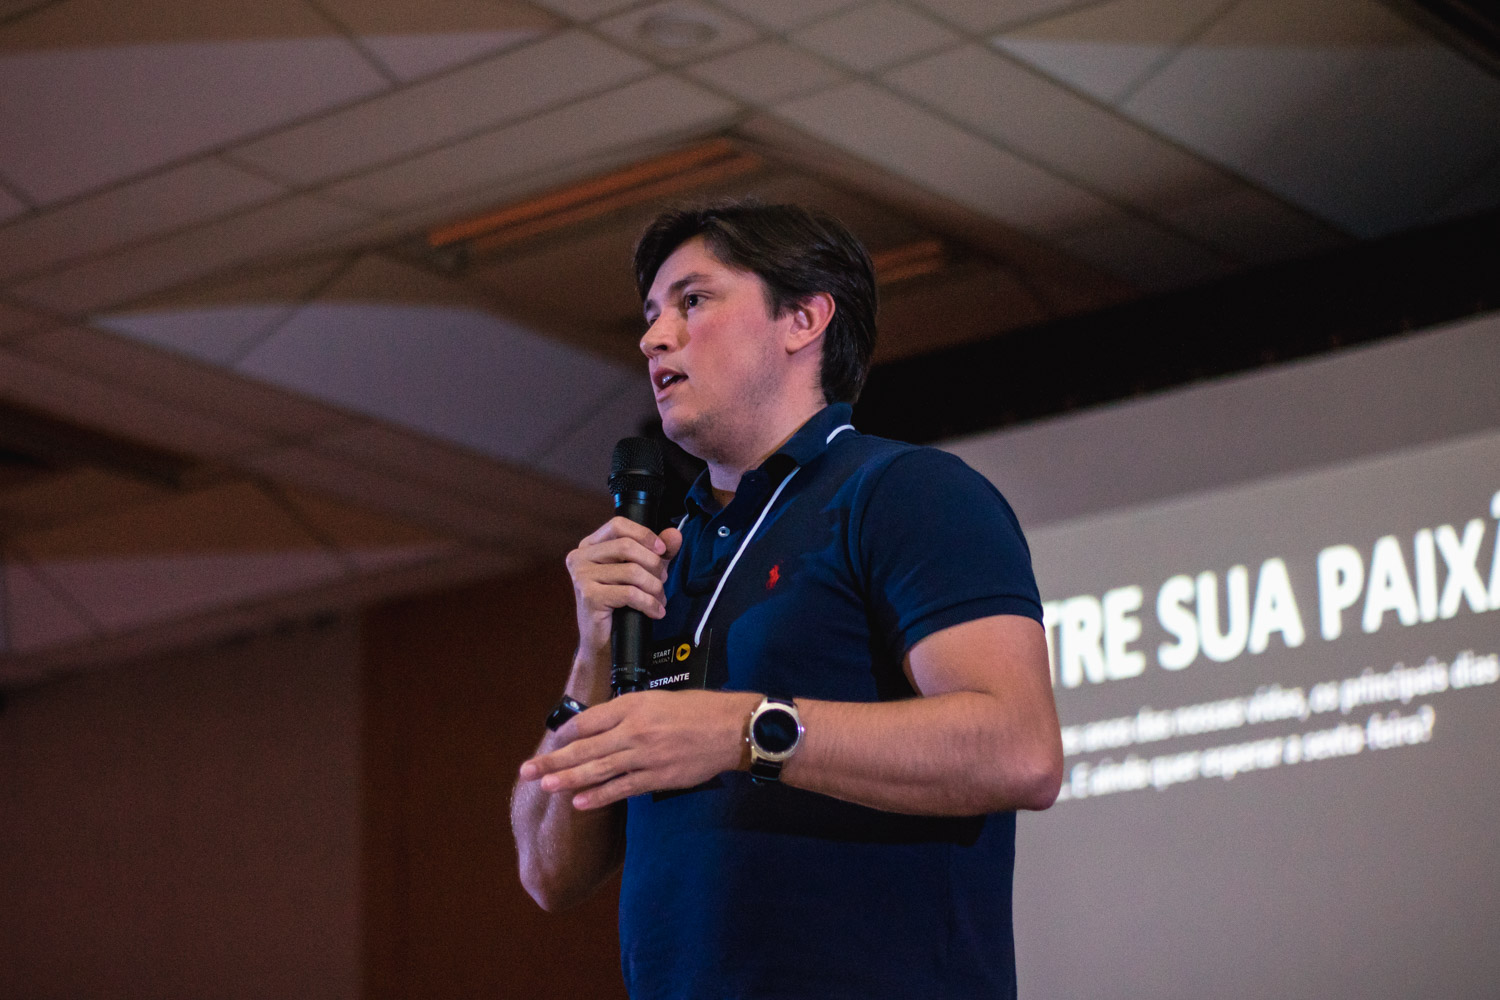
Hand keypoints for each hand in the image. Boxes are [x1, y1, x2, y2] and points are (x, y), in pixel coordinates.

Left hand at [518, 689, 760, 809]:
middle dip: (552, 760)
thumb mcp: (659, 698)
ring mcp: (645, 756)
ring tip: (544, 786)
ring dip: (567, 779)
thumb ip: (630, 711)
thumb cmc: (698, 709)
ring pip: (597, 769)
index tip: (552, 741)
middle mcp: (634, 730)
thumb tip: (601, 726)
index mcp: (634, 705)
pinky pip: (622, 789)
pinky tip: (578, 803)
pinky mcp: (657, 777)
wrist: (732, 728)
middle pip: (584, 747)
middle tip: (527, 771)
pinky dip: (599, 796)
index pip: (588, 720)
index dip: (566, 732)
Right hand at [566, 517, 682, 665]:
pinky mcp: (589, 597)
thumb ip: (658, 552)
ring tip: (659, 599)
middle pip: (627, 546)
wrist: (604, 643)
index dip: (644, 534)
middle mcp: (580, 557)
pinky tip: (655, 611)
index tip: (662, 550)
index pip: (618, 525)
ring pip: (632, 571)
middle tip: (663, 581)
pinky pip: (629, 593)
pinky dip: (649, 603)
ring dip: (654, 587)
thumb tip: (675, 534)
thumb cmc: (621, 605)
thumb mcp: (642, 572)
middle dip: (654, 564)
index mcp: (589, 546)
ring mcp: (582, 577)